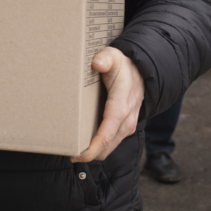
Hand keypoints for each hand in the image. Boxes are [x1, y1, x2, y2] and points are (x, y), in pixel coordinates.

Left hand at [71, 47, 143, 162]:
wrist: (142, 72)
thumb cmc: (124, 65)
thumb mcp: (114, 56)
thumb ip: (106, 58)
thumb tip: (97, 63)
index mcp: (121, 106)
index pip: (106, 134)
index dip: (91, 149)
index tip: (76, 154)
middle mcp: (126, 120)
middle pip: (106, 147)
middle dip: (88, 154)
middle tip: (68, 152)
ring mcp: (127, 126)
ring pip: (109, 148)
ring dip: (93, 152)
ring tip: (74, 148)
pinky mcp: (125, 128)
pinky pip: (111, 143)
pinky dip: (99, 146)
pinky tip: (85, 141)